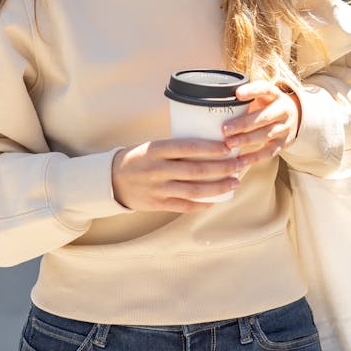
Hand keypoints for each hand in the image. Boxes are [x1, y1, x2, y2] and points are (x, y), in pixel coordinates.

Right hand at [112, 138, 240, 212]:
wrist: (112, 180)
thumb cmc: (138, 158)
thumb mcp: (152, 146)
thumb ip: (176, 148)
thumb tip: (210, 144)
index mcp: (155, 150)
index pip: (187, 147)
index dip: (210, 148)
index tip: (228, 146)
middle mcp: (156, 169)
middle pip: (196, 170)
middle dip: (222, 167)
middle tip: (239, 164)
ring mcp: (157, 189)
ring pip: (194, 190)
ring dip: (218, 187)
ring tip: (234, 182)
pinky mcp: (158, 204)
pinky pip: (185, 206)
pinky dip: (203, 203)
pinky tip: (217, 199)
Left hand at [222, 80, 300, 167]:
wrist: (293, 116)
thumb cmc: (267, 105)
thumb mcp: (260, 96)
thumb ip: (245, 99)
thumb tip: (216, 101)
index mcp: (275, 94)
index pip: (265, 89)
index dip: (252, 91)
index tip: (237, 94)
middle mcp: (283, 110)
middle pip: (264, 117)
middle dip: (244, 123)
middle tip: (225, 129)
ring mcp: (285, 127)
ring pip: (266, 134)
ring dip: (246, 140)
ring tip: (229, 144)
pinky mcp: (284, 143)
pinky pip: (268, 152)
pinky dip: (254, 158)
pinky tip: (240, 161)